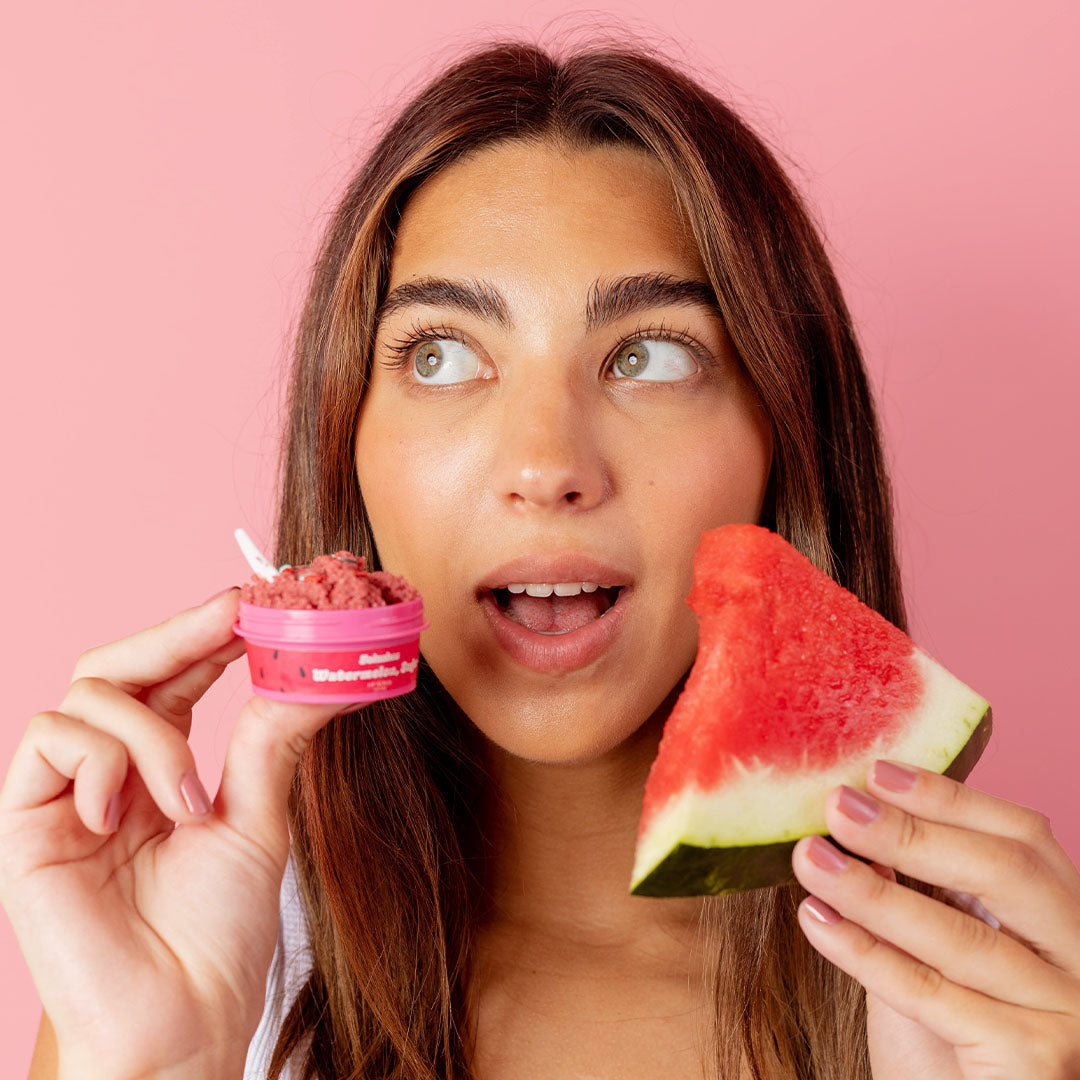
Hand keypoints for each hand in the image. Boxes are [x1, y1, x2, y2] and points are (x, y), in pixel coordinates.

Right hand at [0, 589, 351, 1078]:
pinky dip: (101, 759)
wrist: (184, 1020)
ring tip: (189, 800)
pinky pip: (49, 739)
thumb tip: (324, 670)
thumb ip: (272, 739)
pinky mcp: (24, 822)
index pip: (176, 677)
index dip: (209, 634)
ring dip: (153, 732)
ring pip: (90, 693)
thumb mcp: (258, 816)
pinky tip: (126, 814)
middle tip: (233, 615)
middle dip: (178, 632)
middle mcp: (109, 772)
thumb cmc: (218, 931)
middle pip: (123, 664)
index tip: (257, 602)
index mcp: (161, 768)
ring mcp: (65, 794)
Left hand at [790, 760, 1079, 1078]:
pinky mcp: (1036, 1060)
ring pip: (961, 937)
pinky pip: (936, 994)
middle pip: (1005, 873)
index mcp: (1065, 918)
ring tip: (809, 858)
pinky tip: (816, 921)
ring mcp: (1069, 1013)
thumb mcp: (933, 948)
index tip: (876, 771)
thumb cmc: (945, 1038)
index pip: (1023, 835)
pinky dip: (867, 954)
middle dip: (912, 832)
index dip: (949, 798)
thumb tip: (856, 812)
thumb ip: (917, 888)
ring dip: (872, 891)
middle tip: (838, 806)